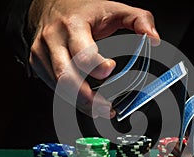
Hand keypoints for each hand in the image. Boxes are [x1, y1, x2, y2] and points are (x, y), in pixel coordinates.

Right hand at [27, 0, 159, 117]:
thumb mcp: (114, 9)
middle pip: (67, 77)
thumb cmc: (82, 9)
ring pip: (60, 87)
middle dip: (88, 98)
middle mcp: (53, 40)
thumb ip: (139, 20)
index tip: (110, 71)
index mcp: (72, 25)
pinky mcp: (39, 64)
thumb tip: (154, 39)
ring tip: (99, 110)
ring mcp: (42, 53)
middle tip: (107, 108)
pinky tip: (85, 102)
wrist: (51, 6)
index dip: (96, 66)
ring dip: (80, 103)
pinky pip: (54, 87)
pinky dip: (71, 98)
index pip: (82, 53)